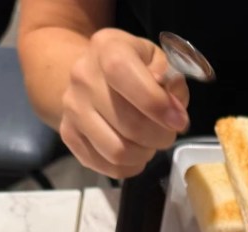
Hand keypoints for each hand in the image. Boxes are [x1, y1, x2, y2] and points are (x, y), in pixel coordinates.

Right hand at [60, 28, 189, 178]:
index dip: (155, 102)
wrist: (95, 77)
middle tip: (168, 134)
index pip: (122, 72)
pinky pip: (106, 166)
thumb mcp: (158, 61)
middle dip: (159, 137)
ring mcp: (72, 108)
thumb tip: (172, 109)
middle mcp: (82, 76)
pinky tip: (136, 154)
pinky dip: (129, 167)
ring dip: (144, 155)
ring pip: (117, 151)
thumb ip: (171, 82)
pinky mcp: (69, 135)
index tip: (178, 121)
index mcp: (106, 47)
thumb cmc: (135, 68)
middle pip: (128, 124)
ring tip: (150, 144)